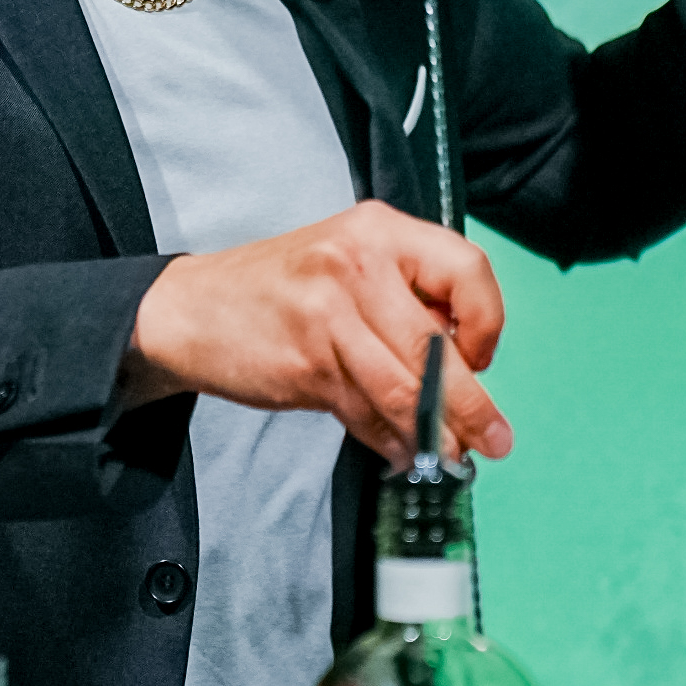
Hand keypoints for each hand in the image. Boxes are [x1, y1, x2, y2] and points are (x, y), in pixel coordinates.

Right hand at [123, 200, 513, 466]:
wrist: (192, 308)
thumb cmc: (282, 288)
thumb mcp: (350, 261)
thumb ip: (407, 299)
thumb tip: (467, 369)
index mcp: (380, 229)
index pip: (466, 270)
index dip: (485, 322)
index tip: (479, 358)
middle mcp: (357, 262)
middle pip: (435, 344)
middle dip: (470, 403)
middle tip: (493, 437)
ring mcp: (328, 313)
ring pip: (402, 387)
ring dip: (434, 432)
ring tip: (451, 455)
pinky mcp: (307, 362)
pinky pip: (365, 411)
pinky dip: (389, 439)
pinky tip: (401, 451)